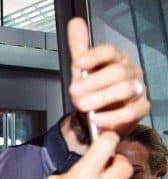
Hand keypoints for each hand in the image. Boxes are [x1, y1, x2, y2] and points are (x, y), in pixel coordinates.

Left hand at [62, 18, 149, 149]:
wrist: (95, 116)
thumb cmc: (91, 90)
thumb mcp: (81, 70)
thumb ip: (79, 47)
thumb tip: (75, 23)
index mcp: (116, 59)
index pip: (110, 52)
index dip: (95, 56)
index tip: (78, 63)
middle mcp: (130, 72)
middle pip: (118, 72)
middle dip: (94, 82)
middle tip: (75, 91)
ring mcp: (137, 90)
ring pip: (126, 90)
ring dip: (102, 98)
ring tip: (83, 106)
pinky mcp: (140, 109)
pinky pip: (131, 112)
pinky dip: (113, 117)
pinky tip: (98, 119)